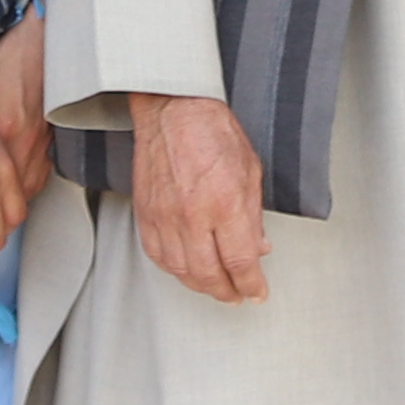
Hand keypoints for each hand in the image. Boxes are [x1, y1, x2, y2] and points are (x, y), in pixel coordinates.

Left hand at [0, 18, 57, 218]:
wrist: (40, 43)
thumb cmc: (7, 61)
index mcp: (4, 129)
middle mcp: (26, 142)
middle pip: (8, 194)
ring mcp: (43, 144)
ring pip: (27, 191)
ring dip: (7, 207)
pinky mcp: (51, 141)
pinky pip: (38, 178)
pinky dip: (23, 192)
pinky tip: (10, 196)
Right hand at [131, 92, 271, 305]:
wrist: (173, 109)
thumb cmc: (212, 130)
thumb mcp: (251, 171)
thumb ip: (253, 215)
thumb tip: (258, 248)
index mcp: (225, 202)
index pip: (240, 261)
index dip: (251, 284)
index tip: (257, 292)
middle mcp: (193, 214)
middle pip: (209, 274)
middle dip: (227, 292)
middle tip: (237, 295)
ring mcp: (165, 216)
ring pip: (181, 270)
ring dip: (200, 285)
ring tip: (215, 287)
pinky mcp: (146, 213)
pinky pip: (157, 255)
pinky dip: (174, 269)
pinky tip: (186, 270)